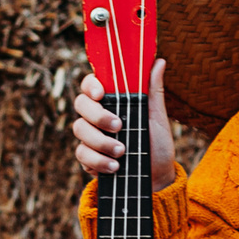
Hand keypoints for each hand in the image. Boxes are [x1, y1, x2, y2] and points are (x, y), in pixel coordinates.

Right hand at [73, 60, 178, 188]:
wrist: (157, 177)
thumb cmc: (157, 143)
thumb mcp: (157, 117)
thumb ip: (153, 90)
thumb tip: (158, 61)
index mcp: (112, 101)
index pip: (90, 84)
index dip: (90, 85)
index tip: (101, 93)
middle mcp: (96, 115)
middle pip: (80, 104)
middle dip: (98, 115)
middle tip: (119, 126)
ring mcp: (90, 136)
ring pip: (79, 129)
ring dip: (100, 141)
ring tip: (122, 152)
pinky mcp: (88, 158)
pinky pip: (82, 154)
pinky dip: (98, 161)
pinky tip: (115, 167)